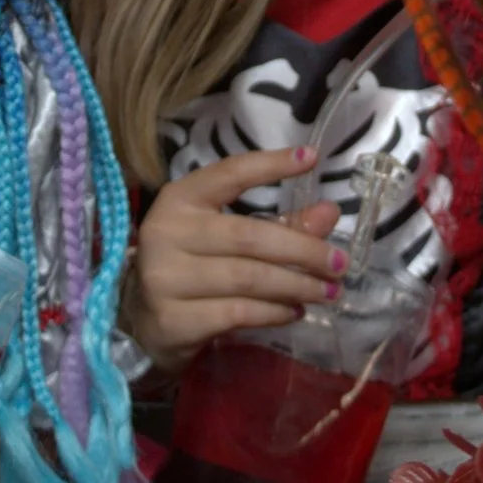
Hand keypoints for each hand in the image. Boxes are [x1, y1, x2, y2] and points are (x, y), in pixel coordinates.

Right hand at [123, 145, 346, 373]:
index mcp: (180, 199)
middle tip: (341, 264)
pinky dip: (274, 312)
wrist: (142, 324)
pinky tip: (294, 312)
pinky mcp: (173, 319)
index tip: (312, 159)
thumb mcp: (229, 238)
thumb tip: (330, 212)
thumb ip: (280, 223)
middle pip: (250, 237)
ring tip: (326, 292)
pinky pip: (237, 312)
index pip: (229, 174)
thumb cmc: (192, 268)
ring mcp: (165, 277)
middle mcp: (167, 232)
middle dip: (304, 251)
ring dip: (296, 286)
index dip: (270, 165)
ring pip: (248, 278)